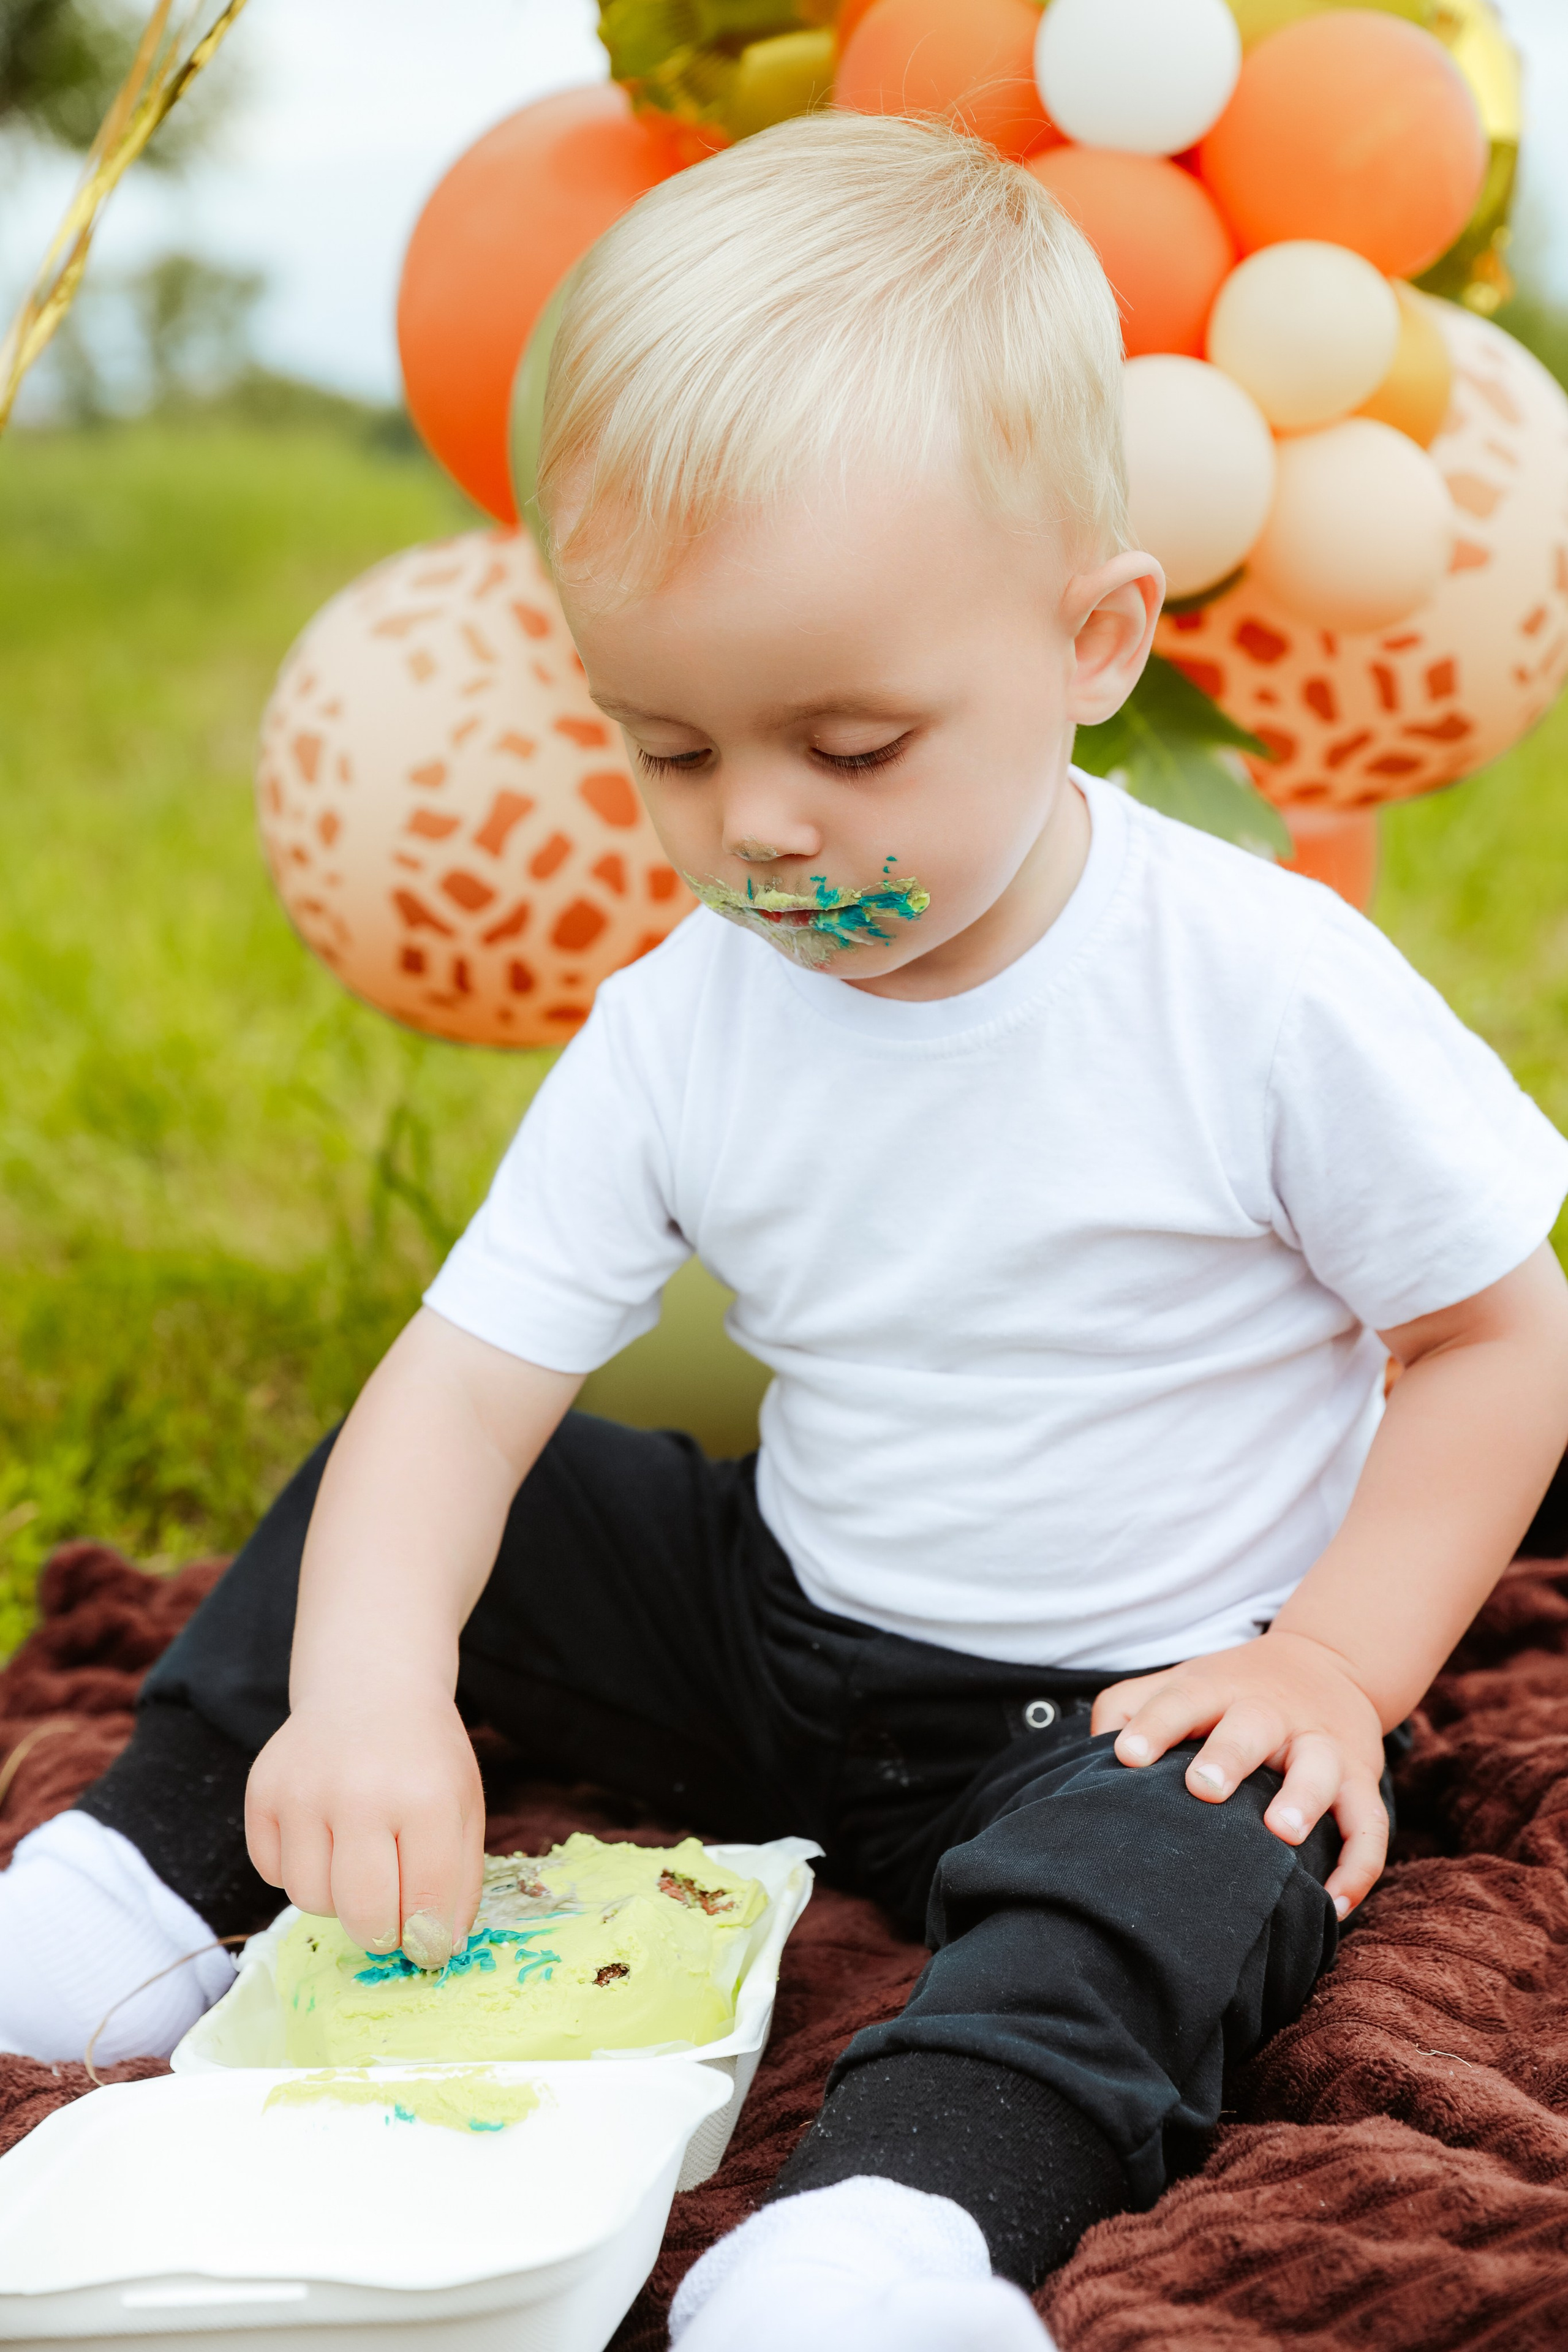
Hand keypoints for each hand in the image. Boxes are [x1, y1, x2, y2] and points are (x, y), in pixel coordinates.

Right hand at [245, 1686, 485, 1968]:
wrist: (369, 1690)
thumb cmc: (423, 1758)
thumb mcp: (464, 1807)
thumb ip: (460, 1880)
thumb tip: (439, 1948)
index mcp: (426, 1798)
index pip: (425, 1904)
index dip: (429, 1940)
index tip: (429, 1946)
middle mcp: (361, 1793)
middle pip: (363, 1915)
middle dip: (381, 1933)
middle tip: (391, 1920)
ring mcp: (304, 1791)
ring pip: (310, 1900)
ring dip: (337, 1900)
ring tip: (357, 1861)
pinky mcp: (263, 1792)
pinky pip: (272, 1873)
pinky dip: (299, 1871)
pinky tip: (323, 1836)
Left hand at [1091, 1629, 1389, 1917]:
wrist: (1327, 1662)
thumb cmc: (1230, 1692)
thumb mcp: (1181, 1682)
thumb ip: (1129, 1708)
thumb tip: (1091, 1760)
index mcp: (1219, 1689)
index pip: (1182, 1699)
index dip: (1155, 1724)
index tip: (1126, 1755)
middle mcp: (1272, 1712)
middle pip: (1252, 1726)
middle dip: (1229, 1755)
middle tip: (1203, 1788)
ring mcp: (1321, 1745)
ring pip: (1320, 1768)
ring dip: (1303, 1799)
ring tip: (1282, 1834)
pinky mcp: (1361, 1779)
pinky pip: (1369, 1824)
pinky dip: (1358, 1866)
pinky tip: (1333, 1905)